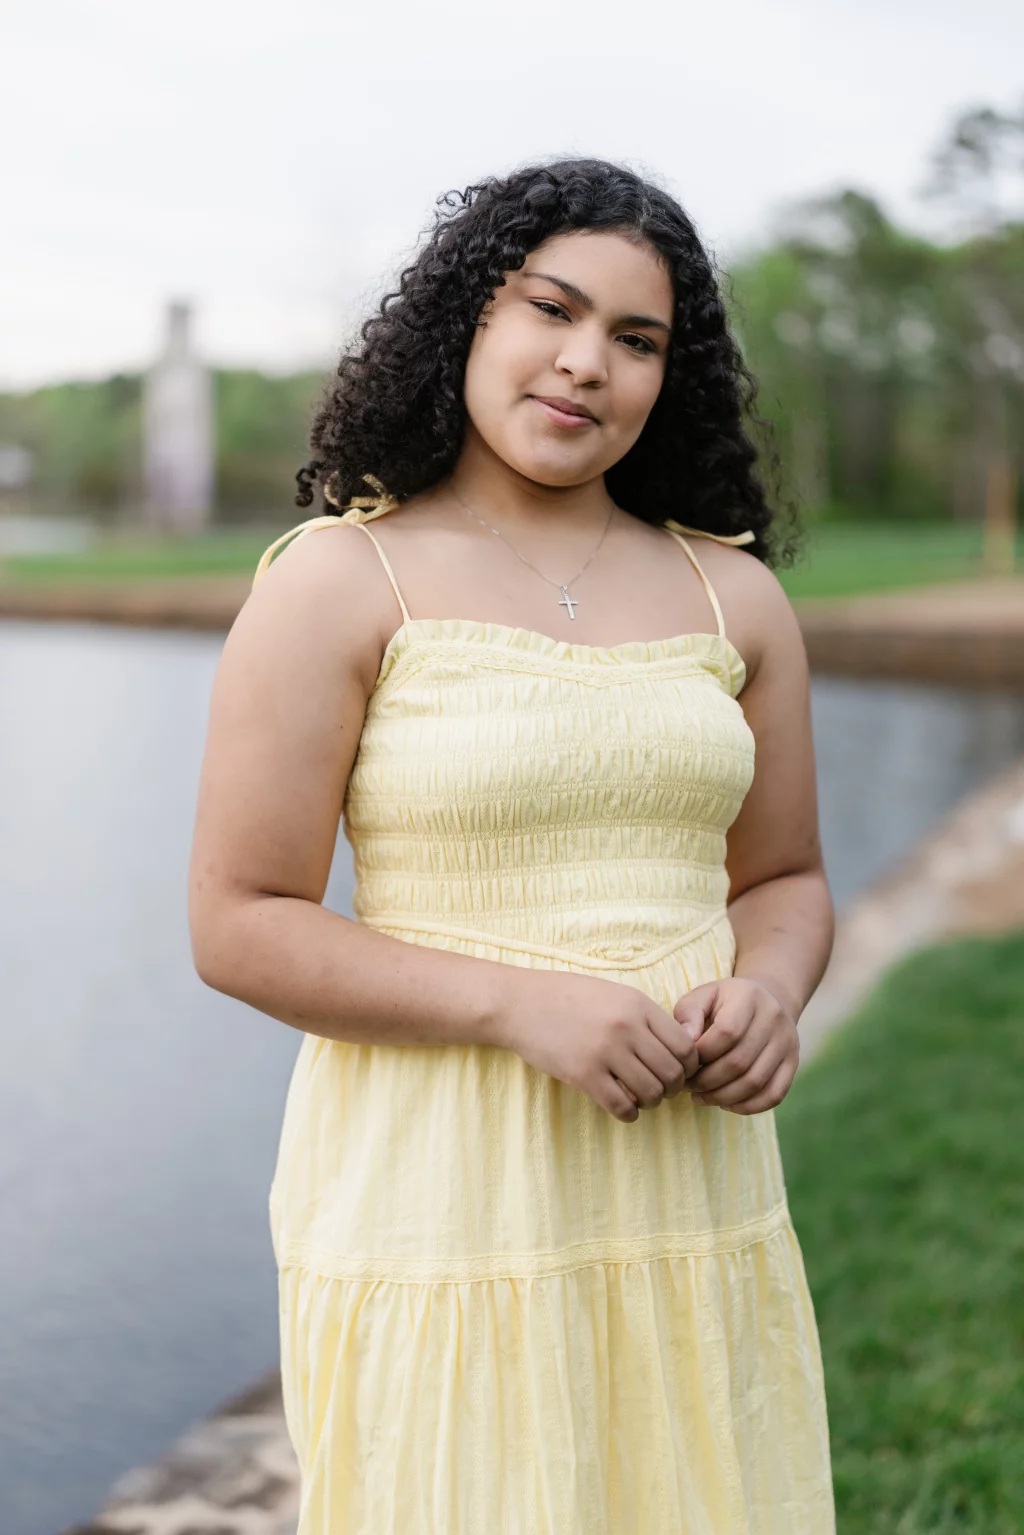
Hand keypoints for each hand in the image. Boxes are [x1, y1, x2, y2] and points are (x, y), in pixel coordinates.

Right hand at [499, 969, 703, 1123]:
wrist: (519, 1003)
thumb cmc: (567, 997)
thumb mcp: (613, 993)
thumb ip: (644, 1015)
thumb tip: (677, 1045)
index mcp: (638, 1005)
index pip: (685, 1046)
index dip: (689, 1065)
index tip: (677, 1071)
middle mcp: (627, 1028)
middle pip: (673, 1073)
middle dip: (672, 1088)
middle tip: (661, 1089)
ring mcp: (605, 1052)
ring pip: (652, 1093)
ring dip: (651, 1102)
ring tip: (640, 1097)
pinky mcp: (583, 1075)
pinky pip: (622, 1106)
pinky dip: (629, 1113)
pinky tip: (622, 1107)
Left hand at [672, 979, 798, 1113]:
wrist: (766, 1001)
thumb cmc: (724, 1003)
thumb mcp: (703, 997)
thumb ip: (688, 1014)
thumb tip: (686, 1041)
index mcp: (749, 997)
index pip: (726, 1033)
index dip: (701, 1054)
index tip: (684, 1063)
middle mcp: (774, 1019)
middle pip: (739, 1062)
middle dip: (707, 1081)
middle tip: (688, 1086)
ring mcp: (787, 1043)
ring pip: (755, 1082)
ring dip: (722, 1096)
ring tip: (700, 1097)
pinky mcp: (793, 1064)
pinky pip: (773, 1095)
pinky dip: (747, 1106)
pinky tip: (725, 1103)